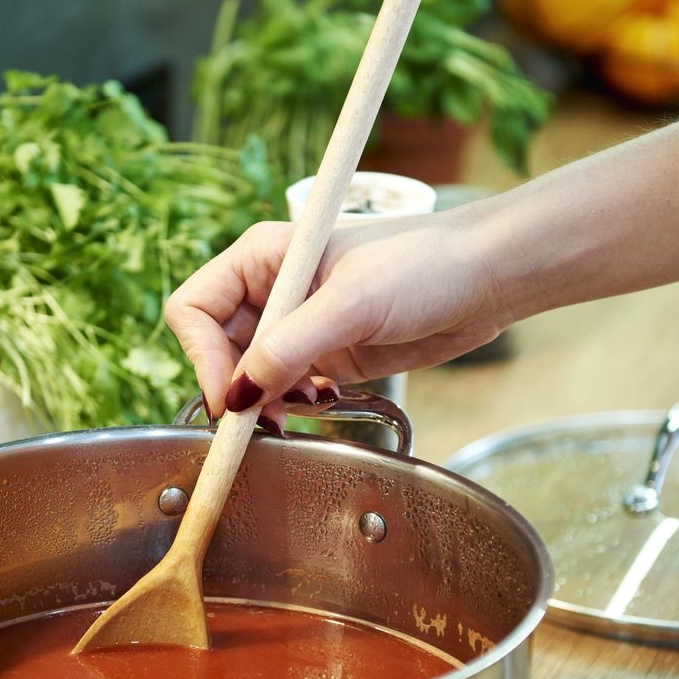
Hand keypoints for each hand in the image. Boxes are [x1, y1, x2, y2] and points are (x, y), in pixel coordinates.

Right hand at [165, 212, 506, 421]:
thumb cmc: (422, 264)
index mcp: (262, 259)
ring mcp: (299, 327)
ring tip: (298, 408)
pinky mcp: (325, 356)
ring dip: (264, 401)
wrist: (482, 280)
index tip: (228, 398)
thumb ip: (290, 348)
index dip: (202, 357)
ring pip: (249, 376)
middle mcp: (272, 292)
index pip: (195, 310)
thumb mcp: (351, 303)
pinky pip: (285, 389)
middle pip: (216, 349)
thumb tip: (237, 395)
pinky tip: (323, 400)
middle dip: (234, 387)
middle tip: (262, 419)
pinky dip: (292, 404)